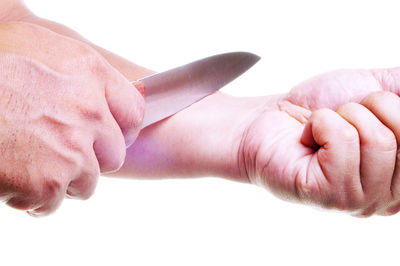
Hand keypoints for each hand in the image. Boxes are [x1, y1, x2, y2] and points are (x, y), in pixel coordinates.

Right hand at [0, 21, 143, 214]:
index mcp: (88, 74)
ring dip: (61, 183)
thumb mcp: (40, 64)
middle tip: (59, 157)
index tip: (109, 140)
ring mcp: (72, 149)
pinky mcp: (49, 183)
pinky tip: (11, 179)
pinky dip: (33, 199)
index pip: (134, 111)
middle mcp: (89, 112)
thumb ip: (77, 84)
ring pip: (86, 184)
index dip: (123, 131)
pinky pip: (52, 203)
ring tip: (28, 166)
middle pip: (114, 155)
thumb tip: (100, 109)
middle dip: (90, 161)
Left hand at [238, 69, 399, 216]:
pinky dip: (321, 125)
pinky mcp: (327, 197)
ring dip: (342, 117)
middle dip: (368, 108)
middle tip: (342, 116)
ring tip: (323, 129)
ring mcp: (358, 201)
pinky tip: (308, 139)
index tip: (369, 106)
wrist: (271, 116)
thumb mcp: (377, 87)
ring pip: (377, 140)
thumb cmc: (321, 105)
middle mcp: (388, 197)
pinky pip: (342, 142)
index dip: (395, 110)